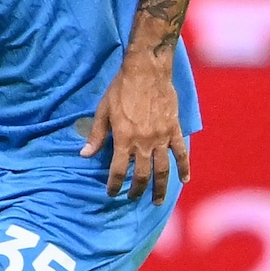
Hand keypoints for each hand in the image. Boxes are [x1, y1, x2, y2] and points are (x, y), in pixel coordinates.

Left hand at [82, 54, 190, 202]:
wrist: (146, 70)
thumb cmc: (121, 88)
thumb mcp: (103, 110)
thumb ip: (96, 135)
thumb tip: (84, 154)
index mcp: (123, 139)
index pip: (118, 170)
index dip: (114, 185)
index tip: (112, 193)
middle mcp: (143, 142)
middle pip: (141, 175)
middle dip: (136, 190)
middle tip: (133, 198)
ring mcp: (161, 137)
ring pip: (162, 169)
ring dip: (160, 187)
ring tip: (157, 200)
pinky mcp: (174, 129)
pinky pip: (181, 152)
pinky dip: (184, 167)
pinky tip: (185, 179)